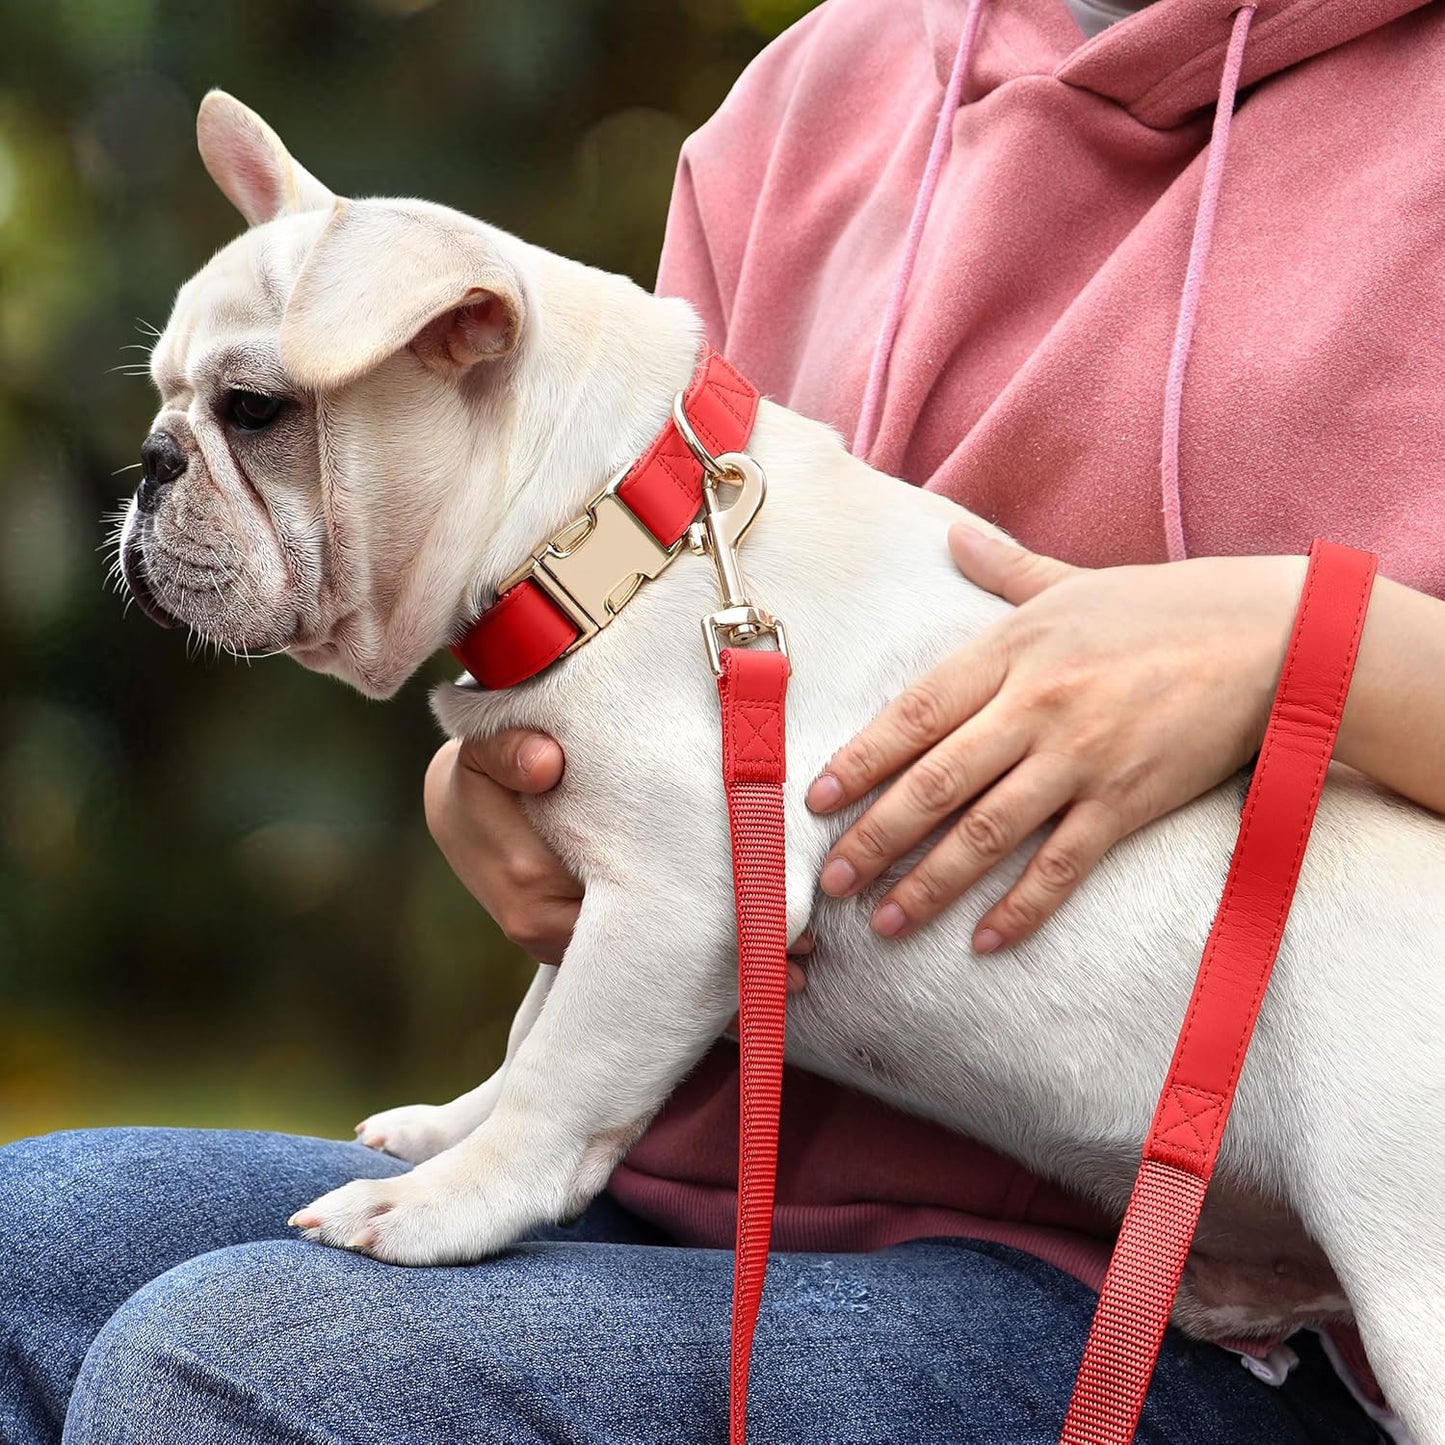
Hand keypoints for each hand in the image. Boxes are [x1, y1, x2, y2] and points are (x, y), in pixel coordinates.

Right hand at [425, 734, 810, 988]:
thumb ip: (511, 752)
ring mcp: (562, 945)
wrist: (461, 806)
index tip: (763, 921)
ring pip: (647, 966)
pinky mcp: (578, 942)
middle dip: (724, 956)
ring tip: (799, 967)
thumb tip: (544, 764)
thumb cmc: (485, 775)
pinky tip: (758, 981)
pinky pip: (639, 963)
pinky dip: (694, 974)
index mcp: (535, 892)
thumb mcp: (486, 753)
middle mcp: (549, 932)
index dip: (696, 919)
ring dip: (718, 973)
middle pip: (645, 954)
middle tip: (804, 948)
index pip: (623, 920)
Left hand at [807, 526, 1304, 952]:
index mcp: (1010, 651)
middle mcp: (1035, 706)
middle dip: (875, 837)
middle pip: (934, 782)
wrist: (1271, 637)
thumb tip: (950, 534)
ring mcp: (1081, 758)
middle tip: (831, 882)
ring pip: (987, 832)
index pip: (913, 714)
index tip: (817, 801)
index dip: (859, 761)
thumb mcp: (1070, 581)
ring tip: (887, 923)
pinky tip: (986, 941)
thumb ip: (1002, 568)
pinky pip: (1063, 865)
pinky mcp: (1128, 801)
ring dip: (930, 884)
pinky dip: (1023, 907)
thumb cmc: (1160, 607)